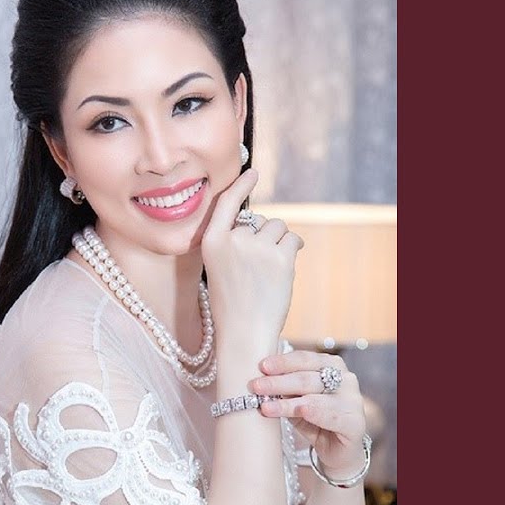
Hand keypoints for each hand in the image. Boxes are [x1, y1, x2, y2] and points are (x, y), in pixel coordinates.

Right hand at [199, 168, 304, 341]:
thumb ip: (234, 242)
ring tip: (270, 271)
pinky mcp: (279, 258)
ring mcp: (256, 247)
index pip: (226, 203)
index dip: (241, 185)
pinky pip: (293, 239)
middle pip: (259, 220)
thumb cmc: (233, 302)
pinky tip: (284, 270)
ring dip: (280, 243)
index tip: (253, 172)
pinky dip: (294, 250)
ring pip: (278, 228)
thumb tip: (262, 221)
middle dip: (265, 237)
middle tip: (258, 269)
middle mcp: (232, 240)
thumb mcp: (220, 267)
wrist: (243, 332)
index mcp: (211, 242)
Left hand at [250, 350, 368, 476]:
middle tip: (255, 386)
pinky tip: (300, 411)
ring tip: (265, 406)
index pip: (304, 359)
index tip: (261, 366)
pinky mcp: (356, 423)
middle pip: (307, 377)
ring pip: (315, 397)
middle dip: (278, 382)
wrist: (338, 451)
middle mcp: (346, 378)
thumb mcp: (296, 401)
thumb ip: (284, 390)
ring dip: (288, 402)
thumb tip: (259, 380)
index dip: (282, 362)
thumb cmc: (314, 419)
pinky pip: (332, 415)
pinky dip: (315, 412)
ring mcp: (353, 400)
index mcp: (331, 365)